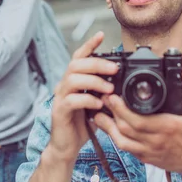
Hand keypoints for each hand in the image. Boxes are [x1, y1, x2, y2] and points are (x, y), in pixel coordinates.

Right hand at [48, 32, 118, 162]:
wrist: (67, 146)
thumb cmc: (82, 124)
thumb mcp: (97, 104)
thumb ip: (104, 92)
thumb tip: (121, 82)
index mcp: (74, 80)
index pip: (79, 57)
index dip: (89, 45)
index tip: (101, 35)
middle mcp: (64, 85)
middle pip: (76, 64)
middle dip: (97, 64)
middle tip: (114, 69)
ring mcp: (60, 97)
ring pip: (73, 79)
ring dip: (94, 81)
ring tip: (109, 89)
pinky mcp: (59, 111)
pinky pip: (71, 100)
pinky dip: (87, 100)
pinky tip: (99, 104)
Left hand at [94, 67, 181, 173]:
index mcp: (166, 127)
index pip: (138, 120)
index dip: (121, 109)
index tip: (112, 96)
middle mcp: (155, 141)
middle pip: (125, 129)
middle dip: (111, 113)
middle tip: (102, 99)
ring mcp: (148, 151)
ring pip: (121, 142)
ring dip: (108, 128)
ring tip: (98, 114)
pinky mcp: (145, 158)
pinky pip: (126, 149)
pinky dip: (116, 138)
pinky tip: (109, 128)